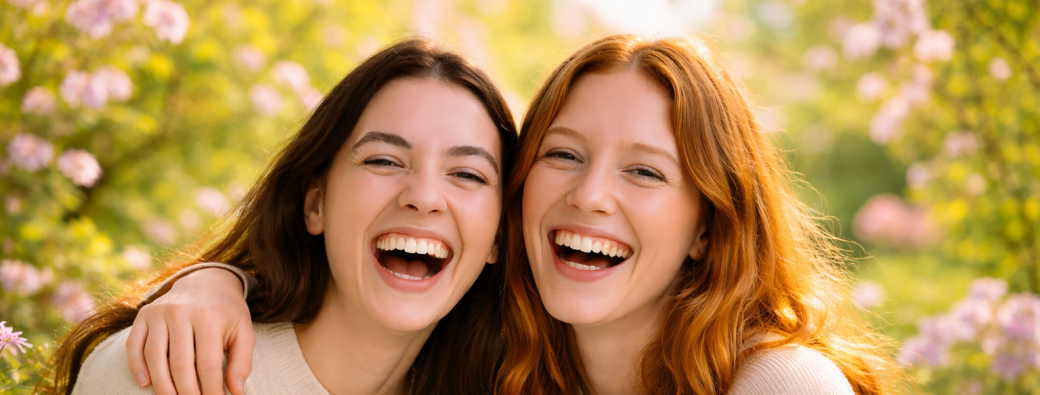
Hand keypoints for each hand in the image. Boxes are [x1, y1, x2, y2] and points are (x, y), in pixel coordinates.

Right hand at [126, 267, 254, 394]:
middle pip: (180, 364)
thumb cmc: (227, 313)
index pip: (208, 364)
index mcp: (210, 317)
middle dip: (187, 393)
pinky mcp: (144, 314)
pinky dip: (136, 366)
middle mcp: (182, 312)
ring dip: (162, 385)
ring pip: (155, 357)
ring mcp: (160, 312)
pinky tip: (146, 384)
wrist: (206, 281)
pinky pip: (134, 345)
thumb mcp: (244, 332)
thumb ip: (242, 362)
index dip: (210, 390)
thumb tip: (236, 392)